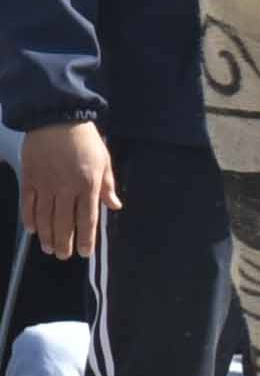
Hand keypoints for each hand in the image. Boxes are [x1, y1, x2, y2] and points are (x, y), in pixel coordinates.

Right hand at [19, 115, 112, 261]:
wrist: (56, 118)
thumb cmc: (85, 139)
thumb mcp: (104, 161)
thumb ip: (107, 185)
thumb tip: (114, 206)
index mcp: (88, 185)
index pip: (88, 219)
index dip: (86, 239)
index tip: (84, 253)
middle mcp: (66, 188)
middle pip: (65, 223)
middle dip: (64, 243)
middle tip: (63, 256)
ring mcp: (45, 184)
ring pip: (45, 217)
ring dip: (47, 235)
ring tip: (49, 249)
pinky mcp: (30, 178)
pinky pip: (28, 203)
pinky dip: (29, 218)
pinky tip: (32, 230)